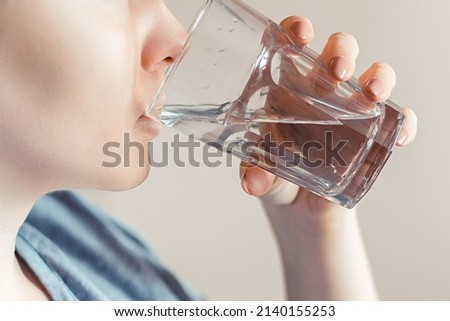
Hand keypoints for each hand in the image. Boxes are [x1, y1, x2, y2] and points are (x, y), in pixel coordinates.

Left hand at [239, 16, 417, 213]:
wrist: (297, 205)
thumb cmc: (275, 175)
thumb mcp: (261, 172)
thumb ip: (255, 173)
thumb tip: (254, 182)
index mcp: (285, 89)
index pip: (292, 46)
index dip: (297, 30)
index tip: (300, 36)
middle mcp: (319, 92)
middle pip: (337, 52)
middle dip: (341, 52)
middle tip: (336, 72)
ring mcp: (348, 110)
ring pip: (371, 75)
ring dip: (378, 76)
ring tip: (372, 94)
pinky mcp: (369, 134)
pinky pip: (394, 119)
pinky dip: (403, 122)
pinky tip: (400, 135)